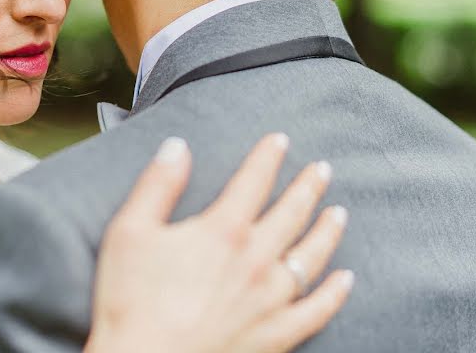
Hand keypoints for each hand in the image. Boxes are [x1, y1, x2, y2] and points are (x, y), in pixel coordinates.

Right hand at [85, 134, 352, 352]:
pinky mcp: (274, 336)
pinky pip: (316, 311)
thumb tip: (177, 146)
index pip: (253, 182)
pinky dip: (334, 294)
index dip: (268, 157)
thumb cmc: (132, 300)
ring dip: (328, 231)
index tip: (280, 141)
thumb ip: (158, 184)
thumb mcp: (130, 230)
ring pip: (311, 257)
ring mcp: (270, 300)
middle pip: (292, 214)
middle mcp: (256, 260)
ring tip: (340, 213)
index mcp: (223, 231)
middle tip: (323, 170)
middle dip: (309, 187)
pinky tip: (345, 280)